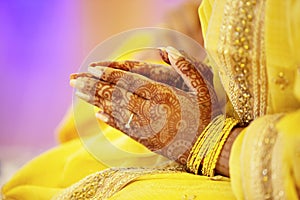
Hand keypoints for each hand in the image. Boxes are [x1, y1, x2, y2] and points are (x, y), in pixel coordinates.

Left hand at [70, 46, 219, 164]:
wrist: (209, 149)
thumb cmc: (208, 116)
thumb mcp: (203, 87)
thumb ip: (186, 67)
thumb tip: (167, 49)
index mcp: (164, 95)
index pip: (130, 82)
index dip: (108, 75)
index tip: (90, 70)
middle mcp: (151, 110)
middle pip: (117, 96)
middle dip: (93, 87)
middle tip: (73, 81)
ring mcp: (146, 127)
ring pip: (116, 111)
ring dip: (95, 101)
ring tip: (79, 94)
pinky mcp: (146, 140)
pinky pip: (124, 129)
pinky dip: (110, 121)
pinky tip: (98, 115)